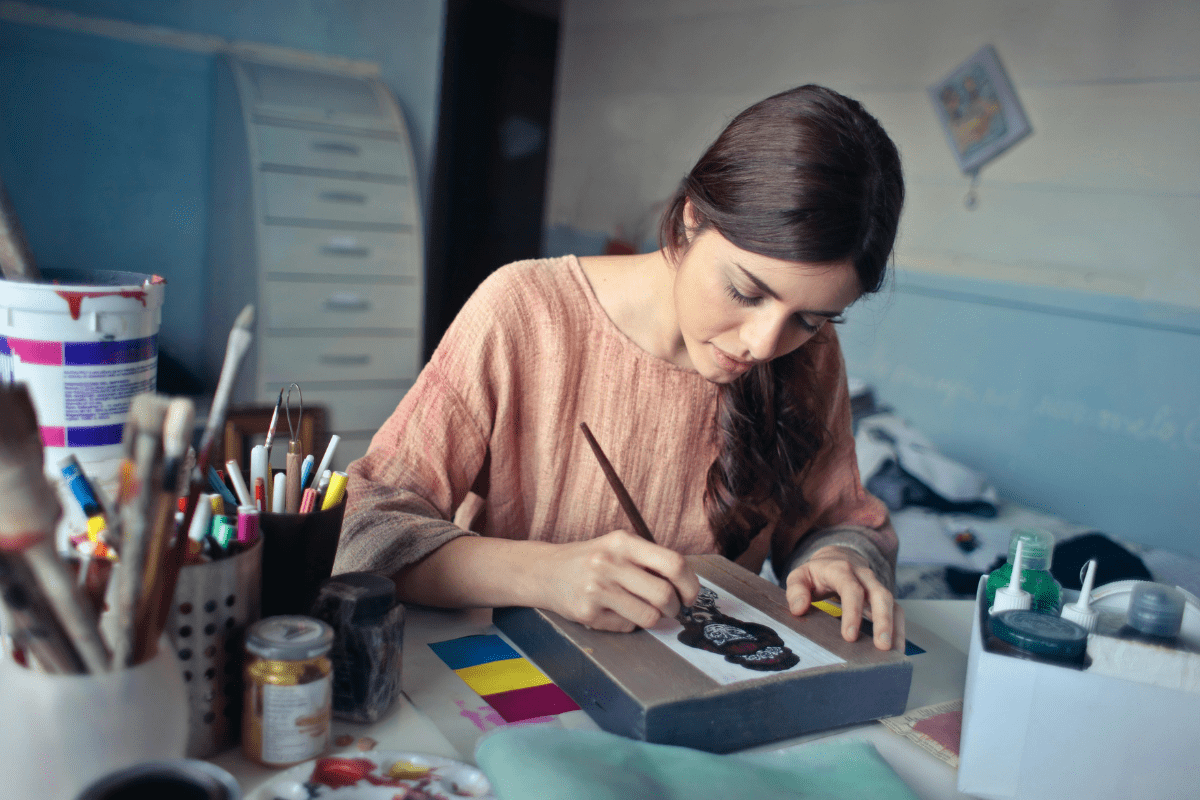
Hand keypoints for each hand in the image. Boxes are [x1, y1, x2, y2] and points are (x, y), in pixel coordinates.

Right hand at [538, 530, 700, 632]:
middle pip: (665, 595)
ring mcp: (597, 589)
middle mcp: (609, 562)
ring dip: (655, 619)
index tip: (691, 596)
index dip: (691, 584)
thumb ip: (649, 560)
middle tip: (673, 610)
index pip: (674, 563)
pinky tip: (616, 612)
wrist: (544, 571)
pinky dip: (629, 623)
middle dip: (676, 609)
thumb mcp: (618, 546)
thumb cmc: (591, 559)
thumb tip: (688, 586)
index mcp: (623, 541)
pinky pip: (627, 626)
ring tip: (647, 612)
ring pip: (649, 616)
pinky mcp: (587, 613)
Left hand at [784, 546, 903, 650]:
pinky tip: (897, 649)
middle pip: (880, 595)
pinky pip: (897, 611)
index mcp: (841, 569)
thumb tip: (799, 609)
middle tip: (881, 646)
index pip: (850, 588)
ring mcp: (876, 586)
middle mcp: (863, 576)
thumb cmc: (817, 572)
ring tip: (894, 653)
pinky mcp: (883, 597)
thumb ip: (796, 590)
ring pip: (892, 603)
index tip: (850, 636)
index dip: (852, 612)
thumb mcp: (799, 576)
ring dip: (895, 628)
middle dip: (883, 621)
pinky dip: (899, 630)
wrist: (838, 557)